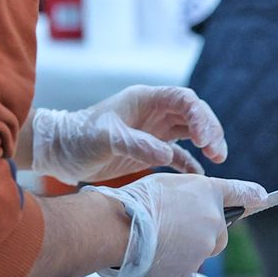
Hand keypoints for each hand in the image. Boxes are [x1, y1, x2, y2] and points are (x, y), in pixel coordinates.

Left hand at [25, 85, 227, 183]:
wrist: (60, 152)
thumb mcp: (105, 138)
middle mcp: (154, 112)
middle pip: (193, 114)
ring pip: (190, 132)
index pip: (183, 100)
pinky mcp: (149, 149)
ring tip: (218, 160)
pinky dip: (190, 163)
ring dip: (206, 143)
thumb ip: (136, 145)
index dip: (200, 116)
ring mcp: (153, 130)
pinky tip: (201, 176)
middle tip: (217, 152)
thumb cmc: (78, 137)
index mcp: (145, 99)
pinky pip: (178, 154)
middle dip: (209, 130)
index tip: (205, 138)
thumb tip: (166, 156)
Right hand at [95, 173, 265, 276]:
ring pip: (199, 253)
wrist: (118, 228)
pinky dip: (172, 264)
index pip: (239, 192)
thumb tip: (211, 210)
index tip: (262, 197)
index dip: (251, 195)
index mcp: (208, 193)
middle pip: (218, 234)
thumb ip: (198, 194)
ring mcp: (202, 248)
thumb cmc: (138, 201)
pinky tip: (155, 252)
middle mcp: (212, 221)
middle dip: (203, 233)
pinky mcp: (188, 270)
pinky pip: (184, 269)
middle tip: (175, 227)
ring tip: (158, 238)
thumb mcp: (170, 183)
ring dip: (185, 250)